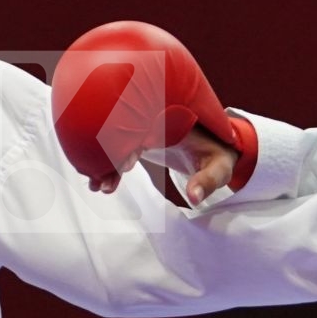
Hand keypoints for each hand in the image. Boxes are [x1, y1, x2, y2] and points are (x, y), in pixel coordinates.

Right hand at [90, 124, 236, 206]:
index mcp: (171, 119)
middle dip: (109, 155)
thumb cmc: (218, 155)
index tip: (125, 165)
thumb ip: (207, 181)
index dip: (131, 143)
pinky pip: (119, 149)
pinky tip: (101, 182)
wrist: (217, 146)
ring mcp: (143, 128)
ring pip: (117, 141)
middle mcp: (153, 119)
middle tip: (101, 181)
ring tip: (97, 186)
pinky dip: (110, 164)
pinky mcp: (139, 137)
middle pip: (123, 132)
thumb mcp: (219, 168)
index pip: (143, 126)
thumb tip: (194, 198)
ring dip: (105, 161)